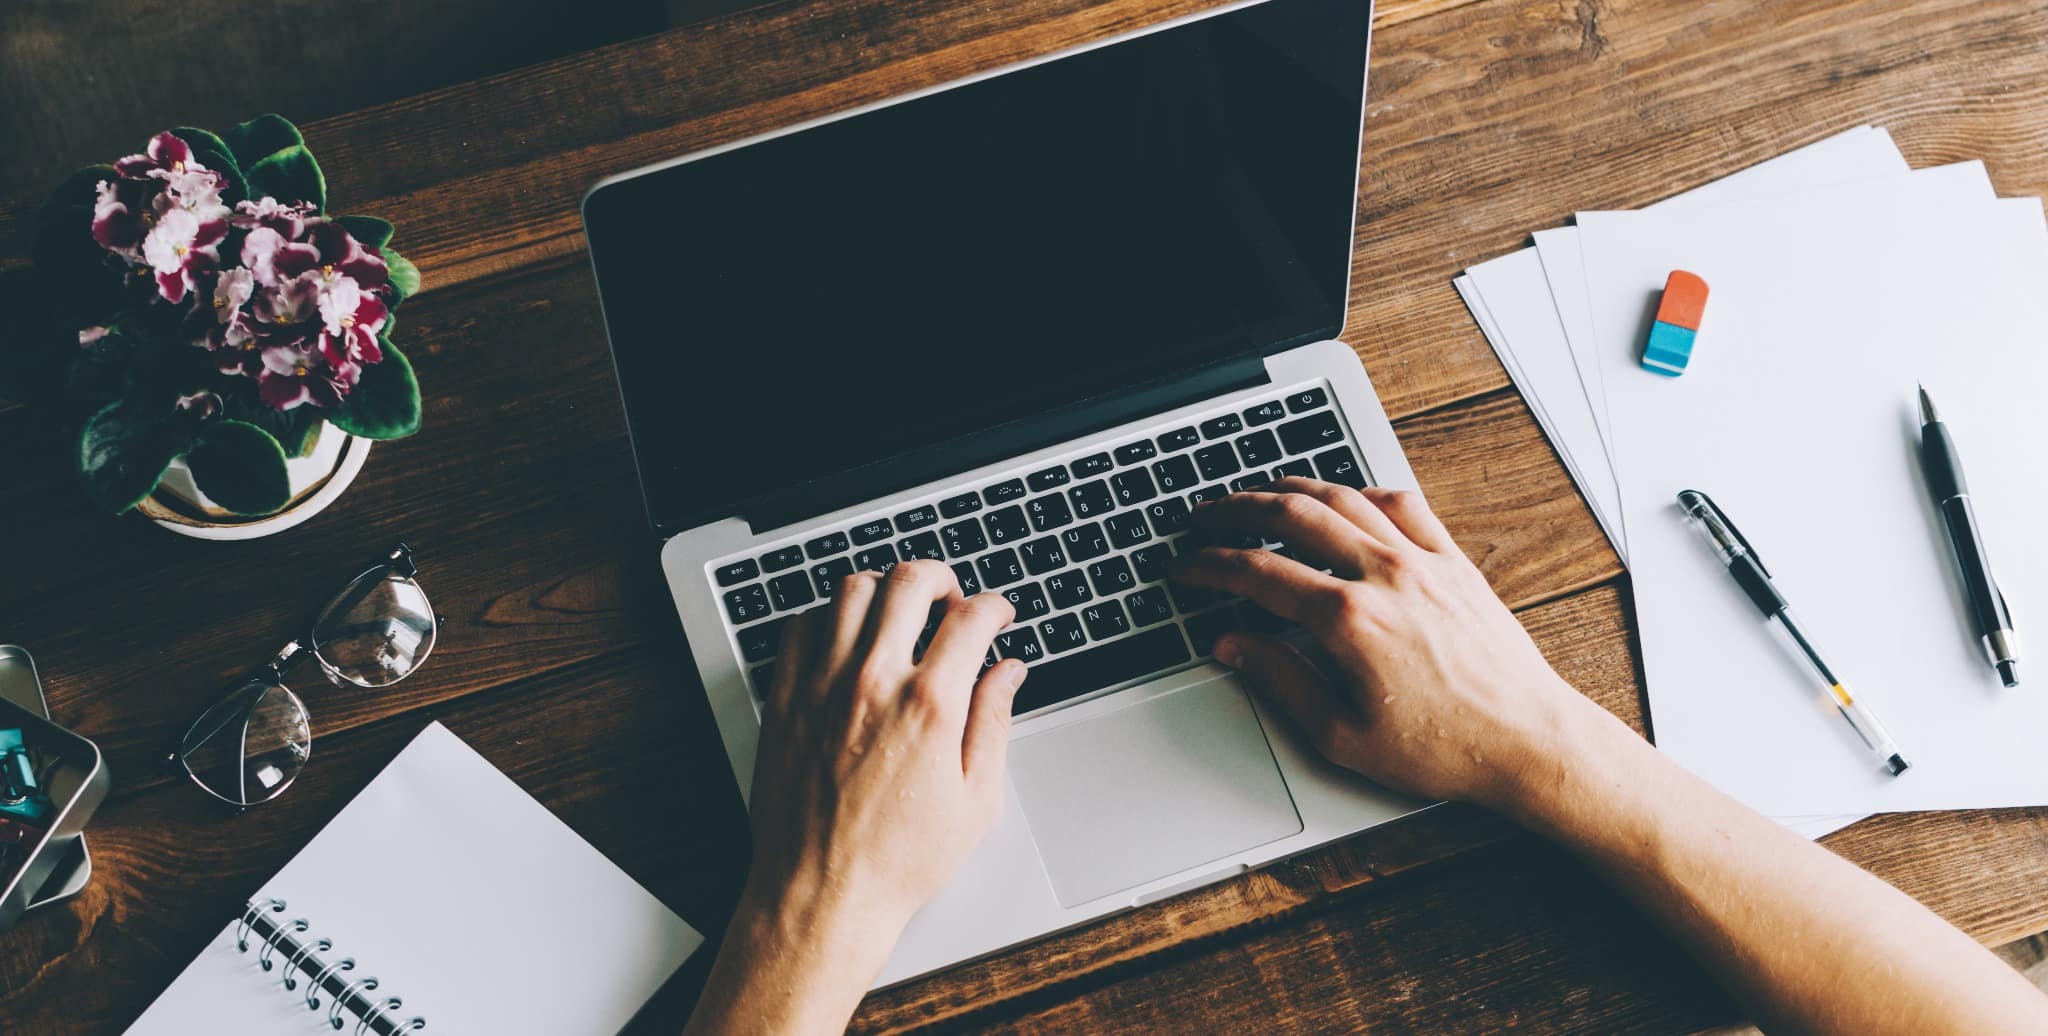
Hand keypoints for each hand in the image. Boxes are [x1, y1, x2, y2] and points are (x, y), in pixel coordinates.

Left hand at [742, 560, 1024, 957]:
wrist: (823, 895)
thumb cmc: (897, 861)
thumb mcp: (976, 800)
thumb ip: (994, 723)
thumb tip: (1008, 675)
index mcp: (930, 706)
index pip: (971, 617)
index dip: (995, 606)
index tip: (997, 616)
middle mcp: (873, 682)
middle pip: (909, 582)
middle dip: (941, 578)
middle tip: (950, 598)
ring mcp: (822, 686)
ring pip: (851, 590)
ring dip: (883, 589)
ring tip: (898, 611)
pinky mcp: (785, 700)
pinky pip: (798, 626)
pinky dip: (824, 616)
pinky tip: (842, 636)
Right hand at [1169, 479, 1603, 810]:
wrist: (1527, 742)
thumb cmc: (1443, 748)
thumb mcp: (1340, 733)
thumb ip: (1278, 680)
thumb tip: (1231, 645)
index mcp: (1347, 619)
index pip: (1255, 572)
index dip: (1207, 565)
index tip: (1184, 567)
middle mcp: (1384, 576)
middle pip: (1291, 516)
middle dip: (1235, 510)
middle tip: (1204, 517)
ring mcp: (1423, 561)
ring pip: (1342, 497)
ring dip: (1290, 489)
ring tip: (1257, 495)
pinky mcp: (1454, 562)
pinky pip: (1401, 504)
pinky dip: (1360, 493)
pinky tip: (1342, 499)